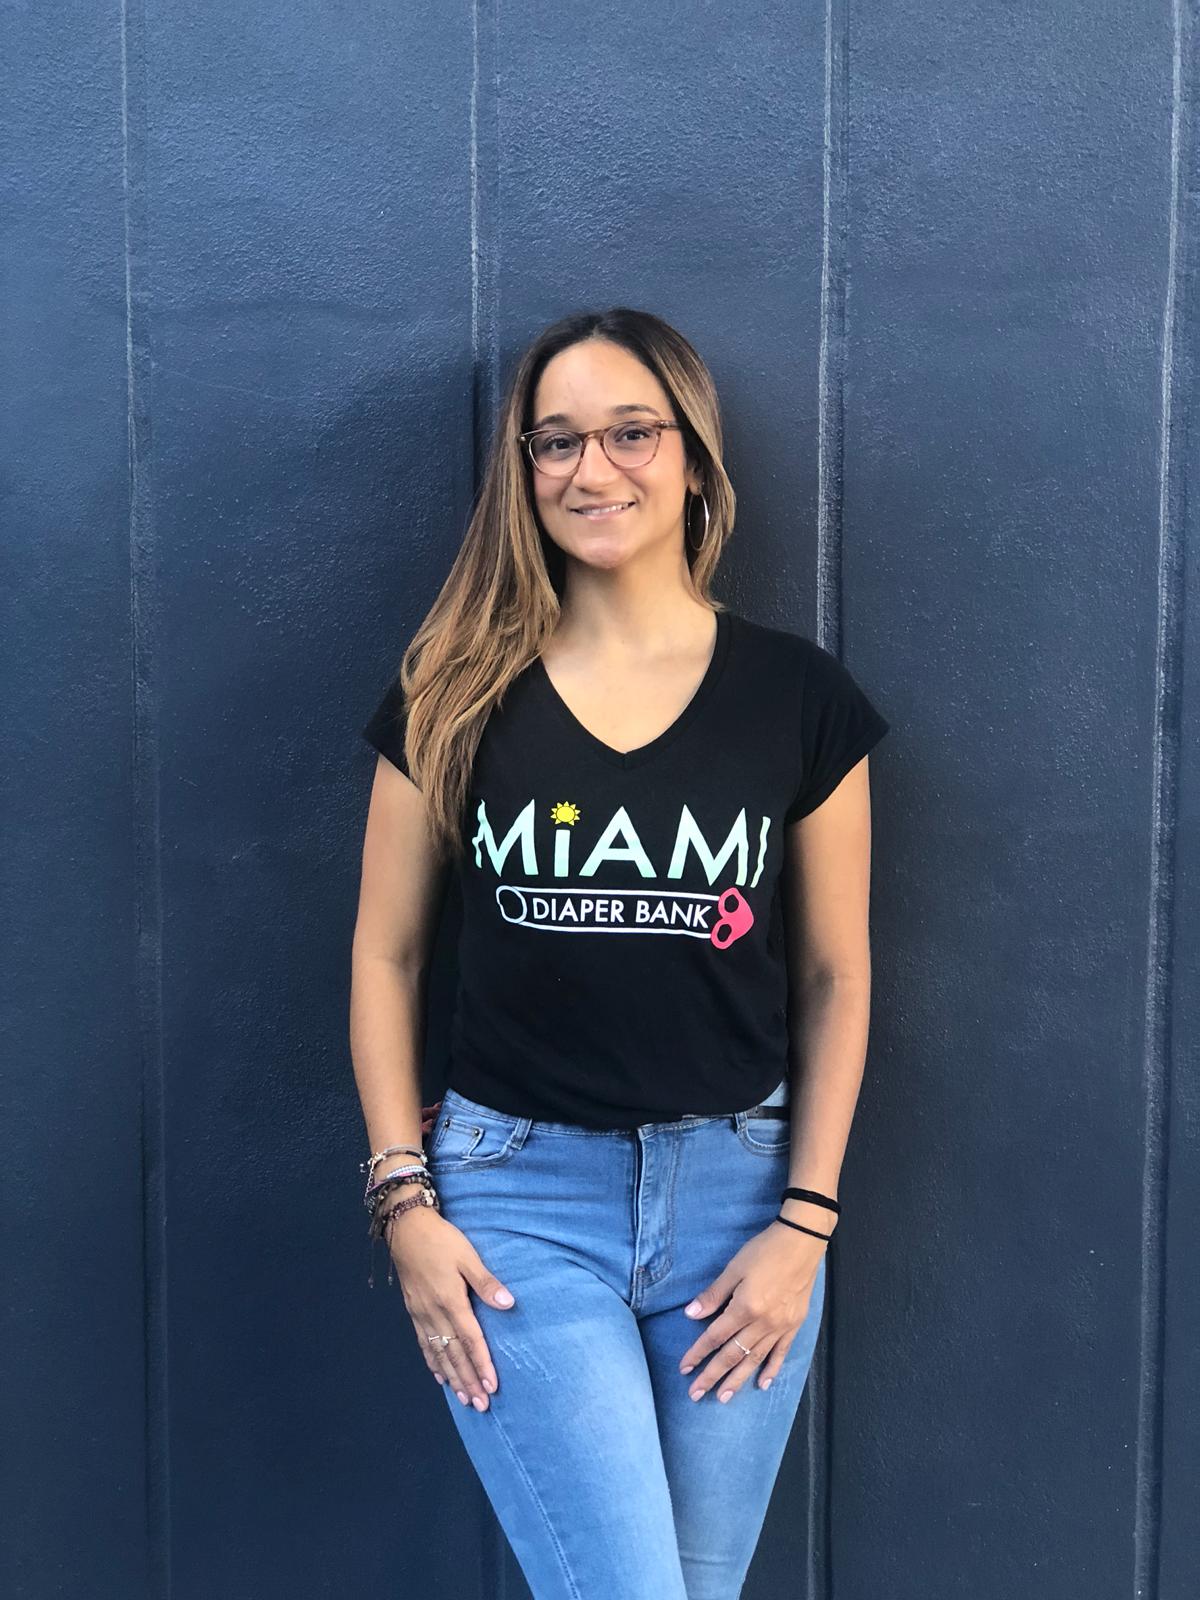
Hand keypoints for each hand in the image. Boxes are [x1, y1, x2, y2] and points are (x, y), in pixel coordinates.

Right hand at [386, 1206, 516, 1412]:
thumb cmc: (441, 1240)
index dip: (481, 1364)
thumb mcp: (467, 1255)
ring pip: (437, 1353)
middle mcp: (434, 1313)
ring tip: (463, 1398)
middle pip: (453, 1354)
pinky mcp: (413, 1311)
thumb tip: (508, 1304)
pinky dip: (432, 1362)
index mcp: (450, 1301)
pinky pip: (423, 1344)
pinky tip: (439, 1376)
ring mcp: (421, 1314)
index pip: (470, 1340)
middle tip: (481, 1405)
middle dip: (468, 1381)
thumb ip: (485, 1282)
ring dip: (451, 1378)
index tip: (491, 1387)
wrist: (406, 1229)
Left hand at [678, 1223, 823, 1401]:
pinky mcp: (794, 1326)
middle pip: (732, 1355)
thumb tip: (690, 1314)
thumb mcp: (734, 1268)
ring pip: (754, 1360)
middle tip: (696, 1395)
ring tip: (723, 1398)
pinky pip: (780, 1353)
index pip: (715, 1336)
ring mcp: (780, 1327)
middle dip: (712, 1376)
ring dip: (737, 1380)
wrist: (802, 1243)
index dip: (697, 1353)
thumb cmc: (764, 1251)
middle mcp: (762, 1324)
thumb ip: (714, 1294)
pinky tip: (762, 1384)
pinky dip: (771, 1370)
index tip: (684, 1369)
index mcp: (744, 1308)